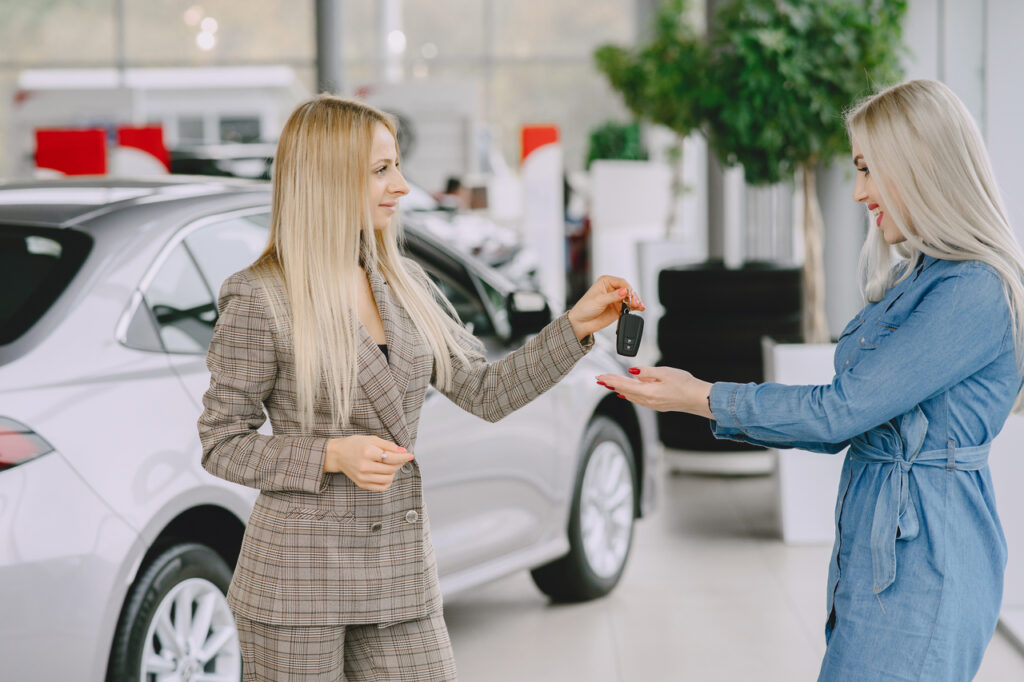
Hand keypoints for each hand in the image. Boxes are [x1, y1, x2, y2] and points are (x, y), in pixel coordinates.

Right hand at [324, 435, 413, 491]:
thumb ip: (388, 445)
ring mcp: (363, 477)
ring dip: (393, 472)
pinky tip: (385, 473)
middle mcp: (364, 466)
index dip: (403, 456)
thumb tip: (403, 451)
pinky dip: (387, 481)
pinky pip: (381, 487)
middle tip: (400, 458)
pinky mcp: (362, 484)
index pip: (391, 457)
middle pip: (391, 469)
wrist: (338, 455)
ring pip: (388, 479)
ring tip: (390, 465)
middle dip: (399, 463)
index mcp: (367, 452)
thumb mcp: (372, 439)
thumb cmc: (356, 444)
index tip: (410, 455)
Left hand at [566, 275, 644, 340]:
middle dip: (633, 296)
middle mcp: (612, 289)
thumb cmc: (584, 308)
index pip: (621, 282)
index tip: (631, 294)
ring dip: (636, 302)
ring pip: (630, 298)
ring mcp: (615, 299)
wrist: (580, 323)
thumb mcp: (599, 300)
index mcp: (605, 282)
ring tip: (639, 307)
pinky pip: (629, 306)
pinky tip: (639, 309)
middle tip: (636, 303)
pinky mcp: (618, 308)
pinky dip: (634, 308)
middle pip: (628, 290)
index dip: (628, 288)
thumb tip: (624, 291)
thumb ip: (613, 296)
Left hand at [595, 366, 713, 417]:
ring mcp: (652, 405)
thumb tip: (632, 371)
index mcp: (648, 392)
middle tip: (600, 379)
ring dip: (619, 389)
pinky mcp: (657, 405)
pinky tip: (626, 393)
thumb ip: (646, 372)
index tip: (600, 377)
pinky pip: (638, 399)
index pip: (623, 384)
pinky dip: (629, 394)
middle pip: (624, 390)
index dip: (610, 380)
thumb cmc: (685, 384)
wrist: (697, 398)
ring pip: (630, 396)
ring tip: (609, 384)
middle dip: (611, 384)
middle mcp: (647, 401)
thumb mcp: (664, 372)